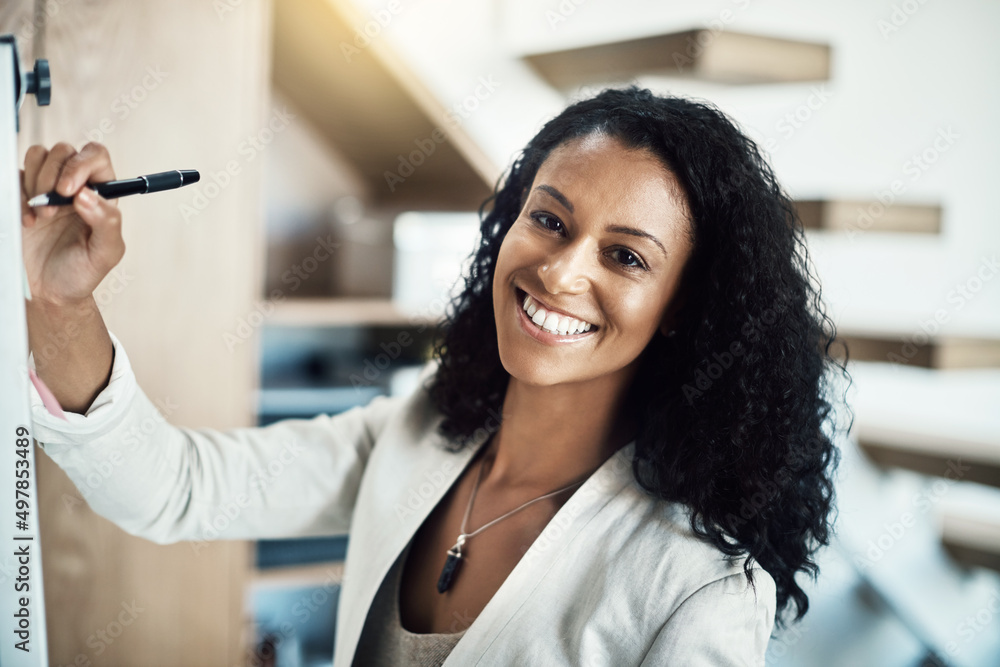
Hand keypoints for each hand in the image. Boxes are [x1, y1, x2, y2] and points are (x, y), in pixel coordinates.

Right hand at [21, 141, 124, 307]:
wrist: (50, 292)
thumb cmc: (82, 272)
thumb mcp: (106, 253)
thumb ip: (107, 222)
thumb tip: (87, 194)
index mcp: (100, 193)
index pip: (95, 156)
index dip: (81, 165)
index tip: (69, 191)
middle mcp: (74, 186)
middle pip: (63, 151)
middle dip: (53, 178)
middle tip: (52, 213)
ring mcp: (46, 188)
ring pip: (38, 155)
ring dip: (36, 183)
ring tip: (42, 218)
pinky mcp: (21, 195)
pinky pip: (14, 175)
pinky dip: (17, 194)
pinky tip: (27, 221)